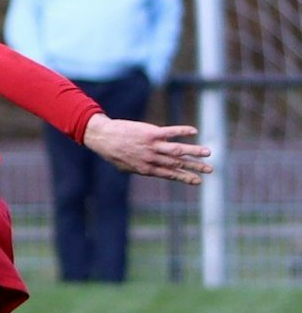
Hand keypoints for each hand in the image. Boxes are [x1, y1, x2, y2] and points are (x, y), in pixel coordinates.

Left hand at [82, 115, 213, 184]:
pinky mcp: (151, 133)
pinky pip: (170, 132)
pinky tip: (194, 132)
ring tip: (208, 152)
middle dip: (195, 167)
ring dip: (194, 151)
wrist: (103, 137)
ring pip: (177, 150)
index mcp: (147, 169)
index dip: (185, 178)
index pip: (171, 175)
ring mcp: (152, 146)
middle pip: (178, 164)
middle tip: (210, 170)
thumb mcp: (127, 167)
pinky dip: (182, 131)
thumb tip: (154, 172)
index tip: (198, 181)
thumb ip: (143, 169)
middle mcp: (152, 159)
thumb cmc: (114, 153)